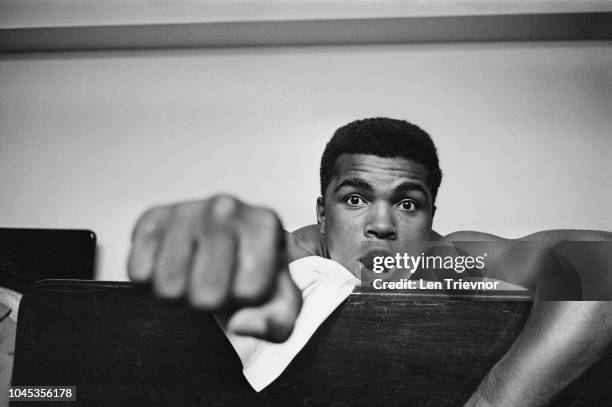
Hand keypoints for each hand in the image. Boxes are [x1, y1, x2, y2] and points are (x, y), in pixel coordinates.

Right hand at [127, 195, 301, 341]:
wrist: (231, 246)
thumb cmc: (258, 274)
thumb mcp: (281, 303)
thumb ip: (275, 322)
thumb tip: (242, 325)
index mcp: (265, 224)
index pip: (248, 292)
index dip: (246, 301)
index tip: (248, 284)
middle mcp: (227, 208)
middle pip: (205, 294)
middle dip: (210, 302)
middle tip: (218, 284)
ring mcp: (188, 209)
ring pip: (168, 286)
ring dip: (180, 293)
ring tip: (195, 275)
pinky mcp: (153, 218)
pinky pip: (138, 272)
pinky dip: (152, 280)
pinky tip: (172, 266)